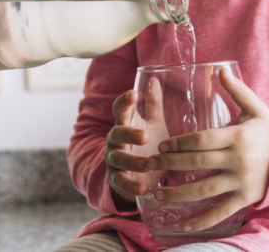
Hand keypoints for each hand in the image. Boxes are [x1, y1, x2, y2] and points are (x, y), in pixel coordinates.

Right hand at [105, 90, 151, 205]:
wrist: (136, 173)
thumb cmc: (146, 144)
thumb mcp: (152, 124)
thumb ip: (152, 104)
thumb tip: (154, 79)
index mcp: (124, 123)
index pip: (120, 109)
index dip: (125, 102)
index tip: (133, 94)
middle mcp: (115, 140)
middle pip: (117, 133)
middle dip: (129, 133)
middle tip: (145, 136)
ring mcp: (114, 160)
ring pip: (118, 158)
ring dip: (132, 161)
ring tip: (148, 164)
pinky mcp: (117, 180)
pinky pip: (121, 182)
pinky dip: (131, 186)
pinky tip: (143, 188)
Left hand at [144, 68, 268, 232]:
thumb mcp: (257, 110)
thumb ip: (237, 91)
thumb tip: (219, 70)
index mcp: (237, 137)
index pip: (202, 140)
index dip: (179, 143)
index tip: (161, 146)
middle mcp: (238, 160)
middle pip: (197, 163)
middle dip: (170, 165)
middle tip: (148, 164)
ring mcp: (241, 181)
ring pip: (204, 189)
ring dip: (178, 194)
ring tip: (156, 194)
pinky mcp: (245, 198)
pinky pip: (221, 211)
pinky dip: (202, 220)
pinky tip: (182, 225)